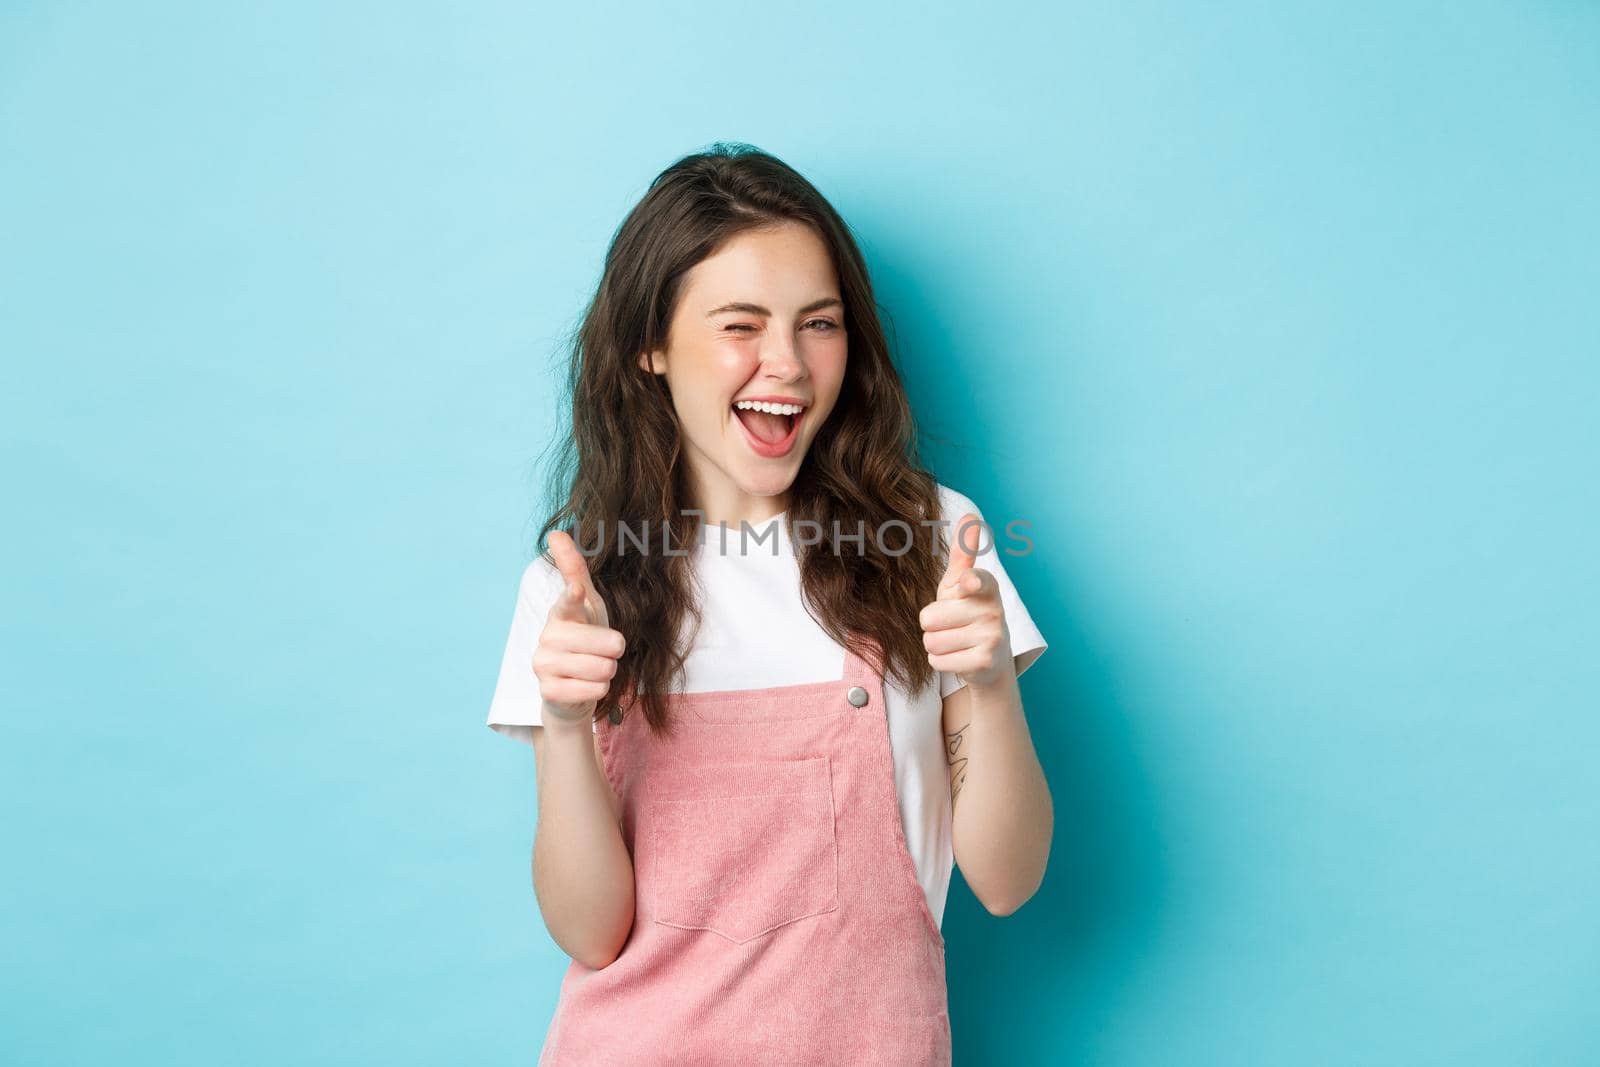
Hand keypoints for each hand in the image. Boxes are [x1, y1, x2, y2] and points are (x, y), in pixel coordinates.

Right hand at [532, 530, 626, 727]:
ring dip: (607, 672)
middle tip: (601, 652)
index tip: (577, 591)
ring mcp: (544, 665)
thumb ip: (574, 570)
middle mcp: (548, 637)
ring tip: (592, 669)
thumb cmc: (583, 639)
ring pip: (604, 668)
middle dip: (615, 651)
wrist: (569, 688)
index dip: (574, 598)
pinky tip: (584, 686)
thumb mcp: (586, 604)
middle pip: (610, 644)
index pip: (568, 602)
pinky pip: (595, 690)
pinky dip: (598, 690)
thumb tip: (555, 532)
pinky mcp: (548, 692)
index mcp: (560, 613)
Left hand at [918, 512, 1012, 689]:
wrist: (989, 660)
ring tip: (955, 642)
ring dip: (935, 644)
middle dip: (931, 625)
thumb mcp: (959, 583)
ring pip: (931, 641)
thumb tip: (970, 515)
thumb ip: (962, 553)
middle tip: (951, 625)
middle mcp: (994, 609)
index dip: (969, 583)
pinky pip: (937, 661)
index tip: (968, 582)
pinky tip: (959, 658)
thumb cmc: (967, 612)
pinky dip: (941, 662)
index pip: (976, 581)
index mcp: (986, 585)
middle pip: (929, 618)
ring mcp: (992, 637)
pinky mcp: (984, 662)